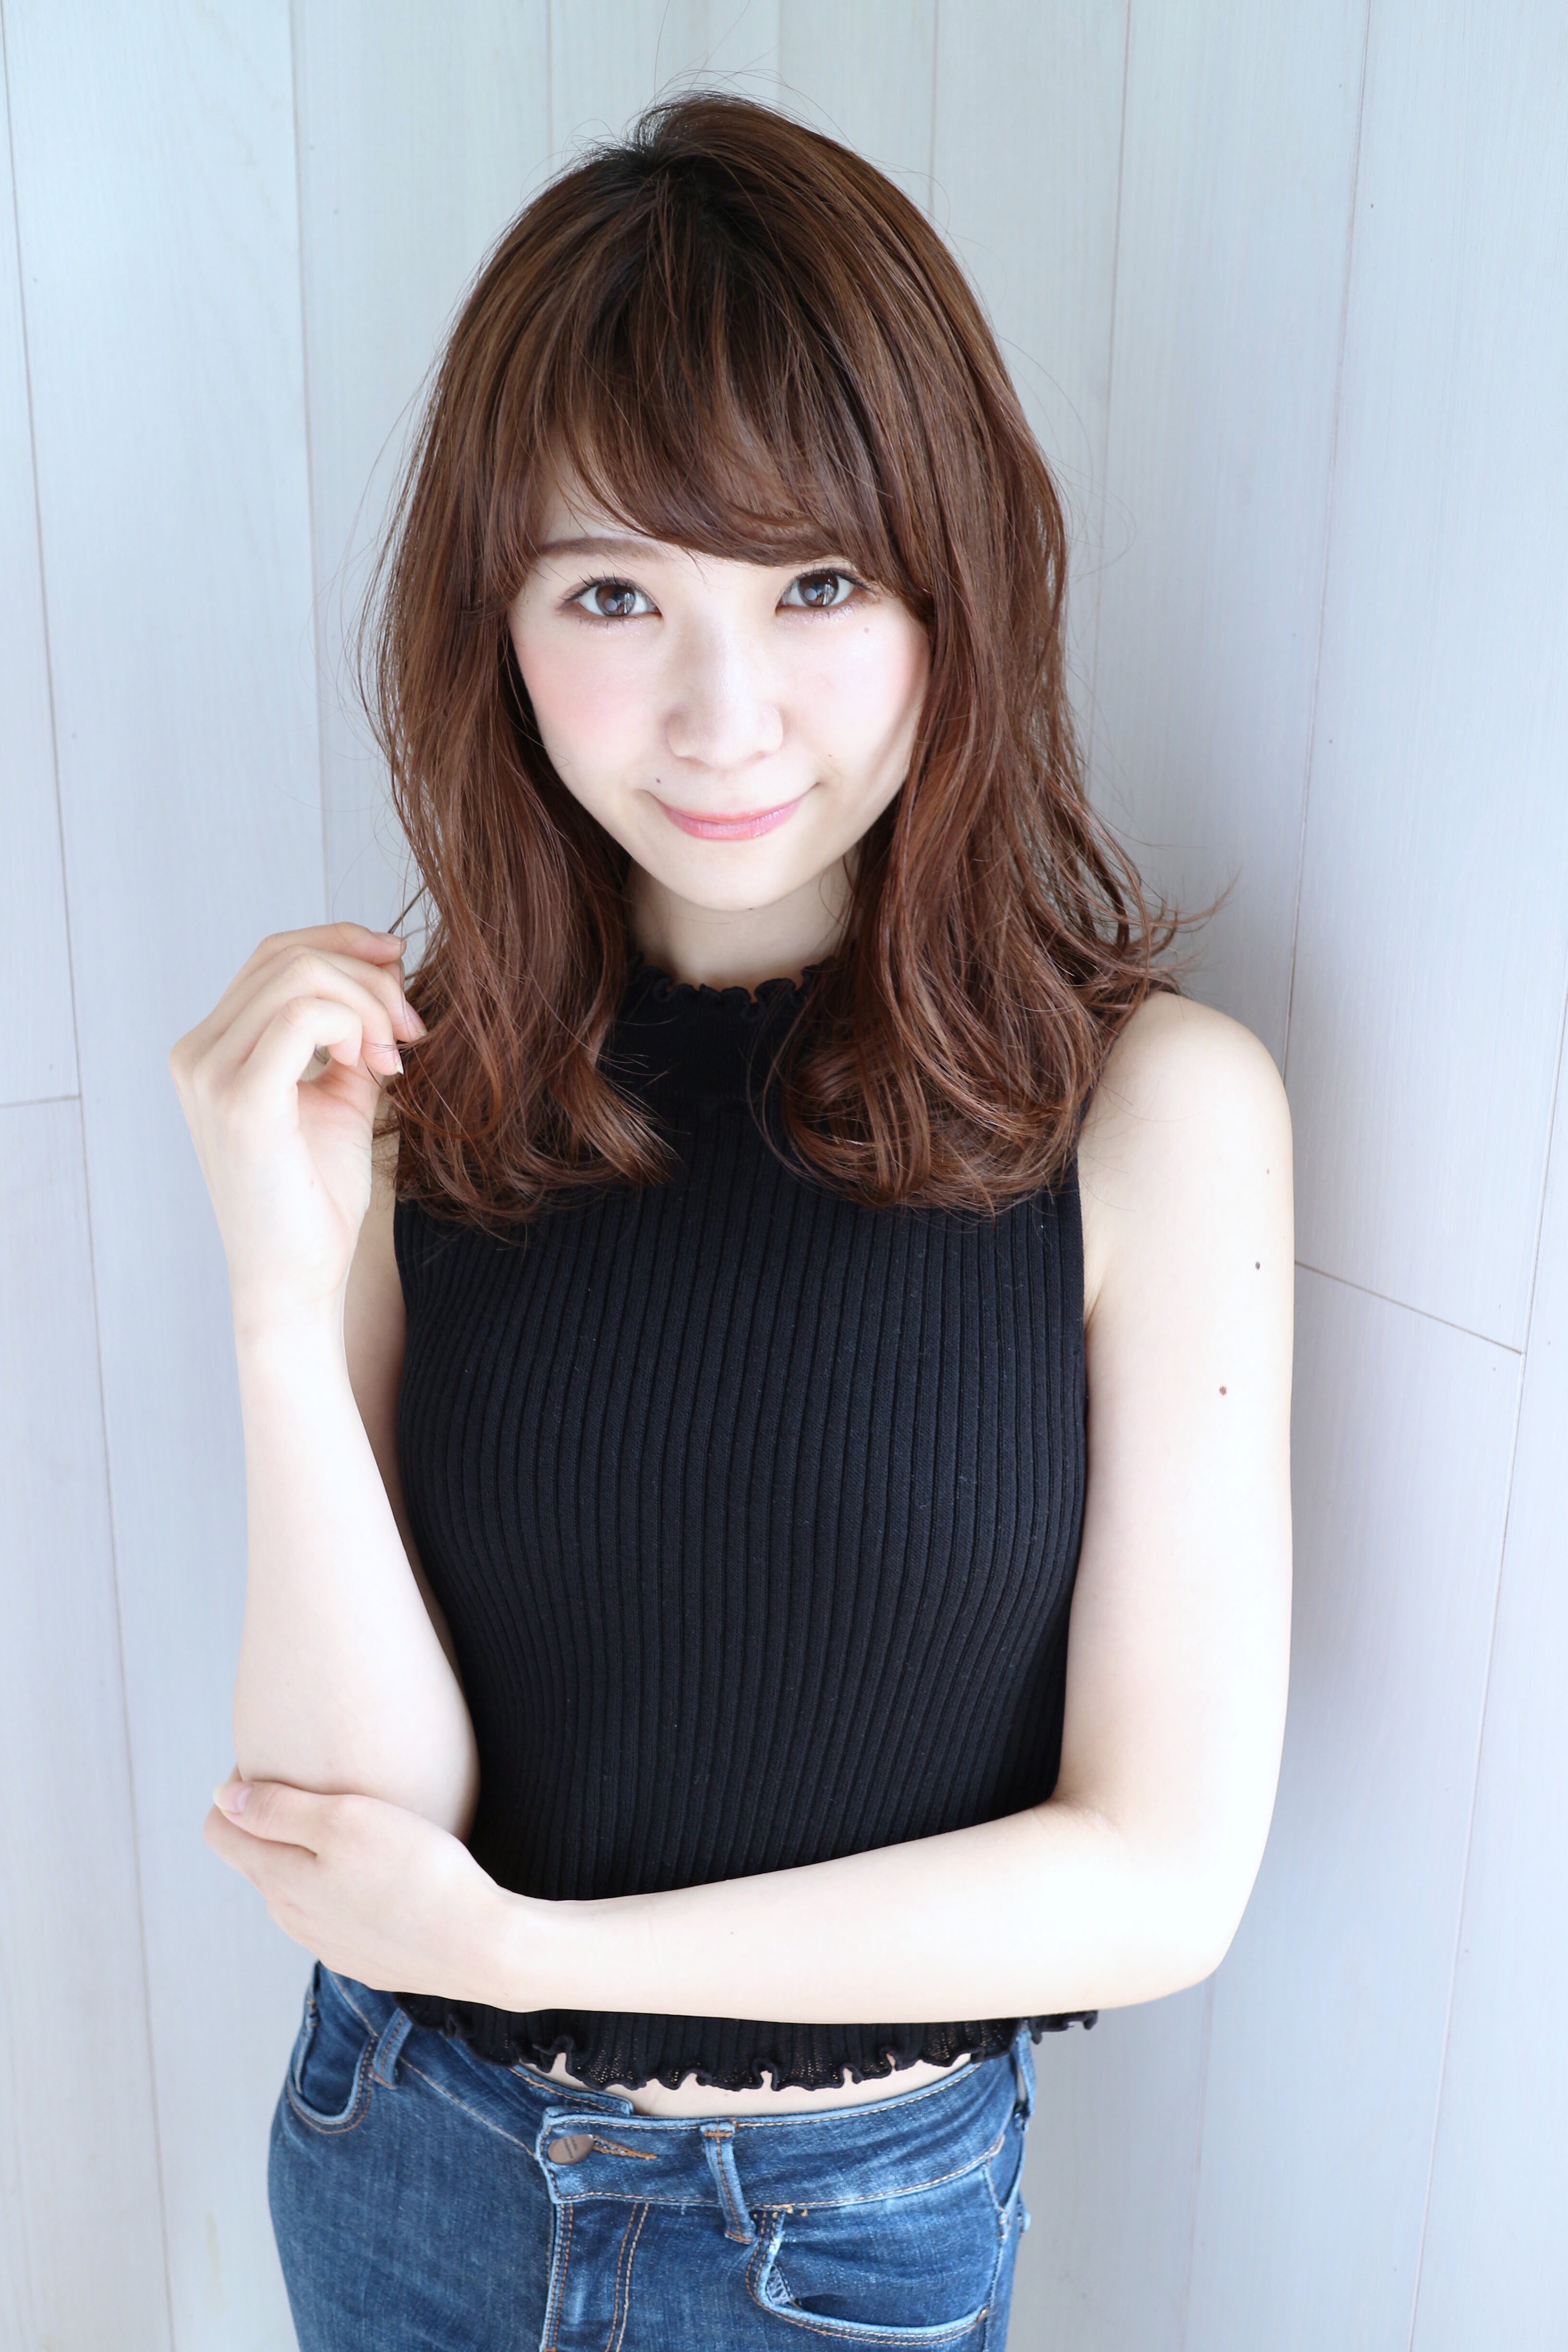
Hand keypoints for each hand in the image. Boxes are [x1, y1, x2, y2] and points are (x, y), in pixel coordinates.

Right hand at [167, 922, 427, 1327]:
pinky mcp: (239, 1101)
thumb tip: (384, 978)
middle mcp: (197, 1053)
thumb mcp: (339, 1097)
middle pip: (288, 956)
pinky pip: (302, 1016)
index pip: (275, 955)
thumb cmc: (315, 1197)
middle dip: (368, 977)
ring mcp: (208, 1074)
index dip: (344, 945)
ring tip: (394, 1058)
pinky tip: (376, 1068)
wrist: (297, 1278)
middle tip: (411, 1030)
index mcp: (212, 1047)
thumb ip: (351, 1037)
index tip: (401, 969)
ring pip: (299, 976)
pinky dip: (354, 1025)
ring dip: (367, 1003)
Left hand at [204, 1774, 526, 2005]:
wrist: (480, 1946)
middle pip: (258, 1858)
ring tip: (358, 1828)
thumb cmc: (416, 1871)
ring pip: (298, 1889)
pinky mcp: (363, 1959)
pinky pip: (335, 1915)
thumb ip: (277, 1809)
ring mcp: (327, 1944)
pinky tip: (385, 1874)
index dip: (235, 1790)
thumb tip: (221, 1798)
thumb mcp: (344, 1820)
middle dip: (274, 1822)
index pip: (219, 1831)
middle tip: (323, 1787)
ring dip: (311, 1857)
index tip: (277, 1764)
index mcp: (278, 1879)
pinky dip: (343, 1888)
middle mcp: (291, 1918)